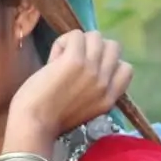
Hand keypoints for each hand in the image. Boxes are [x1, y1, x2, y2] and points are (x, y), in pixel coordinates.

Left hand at [9, 30, 132, 138]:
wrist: (34, 124)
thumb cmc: (51, 120)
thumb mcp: (85, 110)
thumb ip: (94, 91)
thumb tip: (89, 64)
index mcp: (109, 98)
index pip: (126, 68)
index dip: (108, 63)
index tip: (90, 70)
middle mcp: (105, 83)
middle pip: (113, 47)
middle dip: (94, 48)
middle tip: (75, 60)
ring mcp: (92, 70)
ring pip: (95, 36)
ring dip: (78, 42)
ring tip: (62, 58)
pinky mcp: (74, 60)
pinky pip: (76, 35)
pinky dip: (63, 42)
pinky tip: (53, 58)